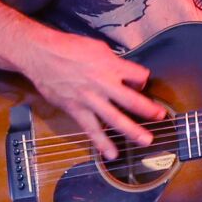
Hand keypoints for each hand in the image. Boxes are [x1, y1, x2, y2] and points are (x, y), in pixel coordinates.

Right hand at [22, 30, 167, 160]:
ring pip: (115, 118)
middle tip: (161, 117)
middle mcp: (103, 83)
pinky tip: (111, 154)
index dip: (142, 80)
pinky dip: (102, 143)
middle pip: (132, 100)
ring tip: (146, 141)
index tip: (141, 84)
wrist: (40, 54)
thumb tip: (123, 71)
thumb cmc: (68, 47)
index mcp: (110, 65)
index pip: (138, 75)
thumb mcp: (97, 47)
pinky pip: (91, 129)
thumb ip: (113, 61)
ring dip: (132, 131)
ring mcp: (90, 99)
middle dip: (149, 110)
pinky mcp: (76, 109)